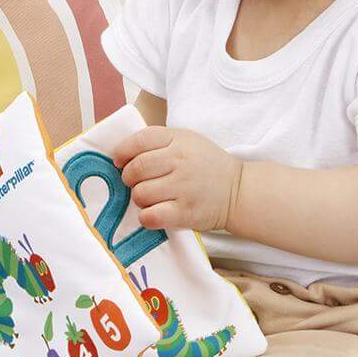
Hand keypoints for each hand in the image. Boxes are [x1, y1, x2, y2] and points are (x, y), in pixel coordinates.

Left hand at [112, 125, 240, 231]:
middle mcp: (180, 161)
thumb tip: (122, 155)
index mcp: (178, 140)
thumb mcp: (187, 141)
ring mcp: (183, 187)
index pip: (139, 140)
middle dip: (129, 178)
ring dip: (139, 198)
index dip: (122, 152)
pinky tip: (154, 213)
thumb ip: (158, 142)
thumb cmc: (206, 165)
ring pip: (140, 194)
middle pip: (136, 169)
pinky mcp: (185, 212)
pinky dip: (146, 217)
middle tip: (136, 182)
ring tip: (151, 198)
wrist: (238, 190)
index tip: (119, 162)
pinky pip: (151, 216)